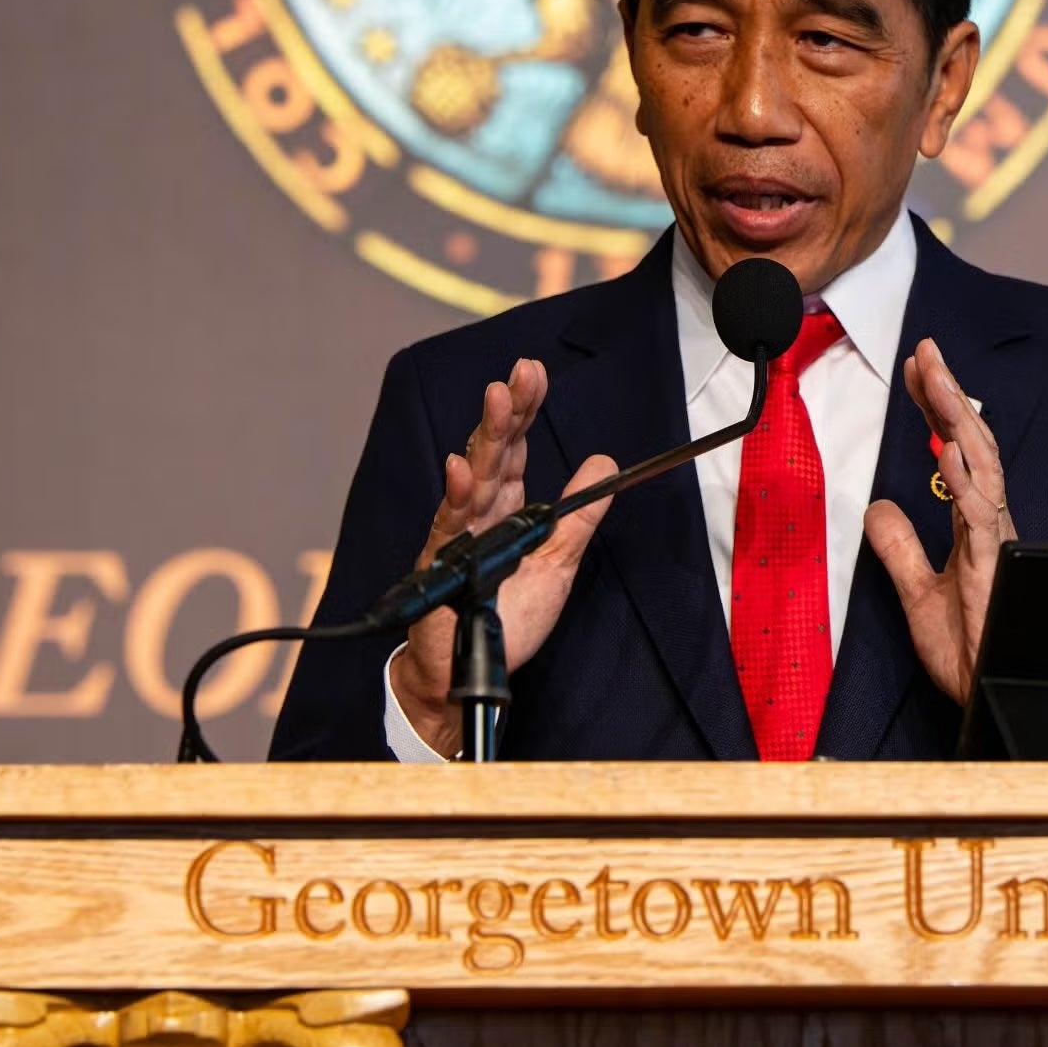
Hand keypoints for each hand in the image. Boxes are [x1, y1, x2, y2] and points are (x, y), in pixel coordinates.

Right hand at [390, 358, 615, 755]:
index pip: (516, 449)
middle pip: (494, 452)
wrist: (471, 674)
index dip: (525, 411)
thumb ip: (578, 518)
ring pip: (473, 478)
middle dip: (508, 410)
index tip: (535, 374)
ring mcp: (459, 536)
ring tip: (498, 398)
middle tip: (521, 372)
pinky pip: (450, 526)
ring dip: (485, 437)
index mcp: (507, 509)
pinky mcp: (442, 565)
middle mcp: (480, 514)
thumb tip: (604, 465)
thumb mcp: (558, 564)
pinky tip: (463, 468)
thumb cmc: (507, 620)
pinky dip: (457, 496)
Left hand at [864, 337, 1012, 702]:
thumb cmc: (968, 652)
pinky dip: (967, 480)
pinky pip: (982, 516)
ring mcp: (994, 542)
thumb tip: (878, 505)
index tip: (916, 366)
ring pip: (982, 467)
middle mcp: (988, 523)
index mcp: (973, 524)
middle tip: (926, 350)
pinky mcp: (994, 569)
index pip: (954, 449)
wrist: (988, 698)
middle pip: (972, 444)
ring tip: (938, 379)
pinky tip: (951, 450)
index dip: (936, 407)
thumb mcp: (915, 593)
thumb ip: (899, 549)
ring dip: (958, 420)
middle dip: (949, 394)